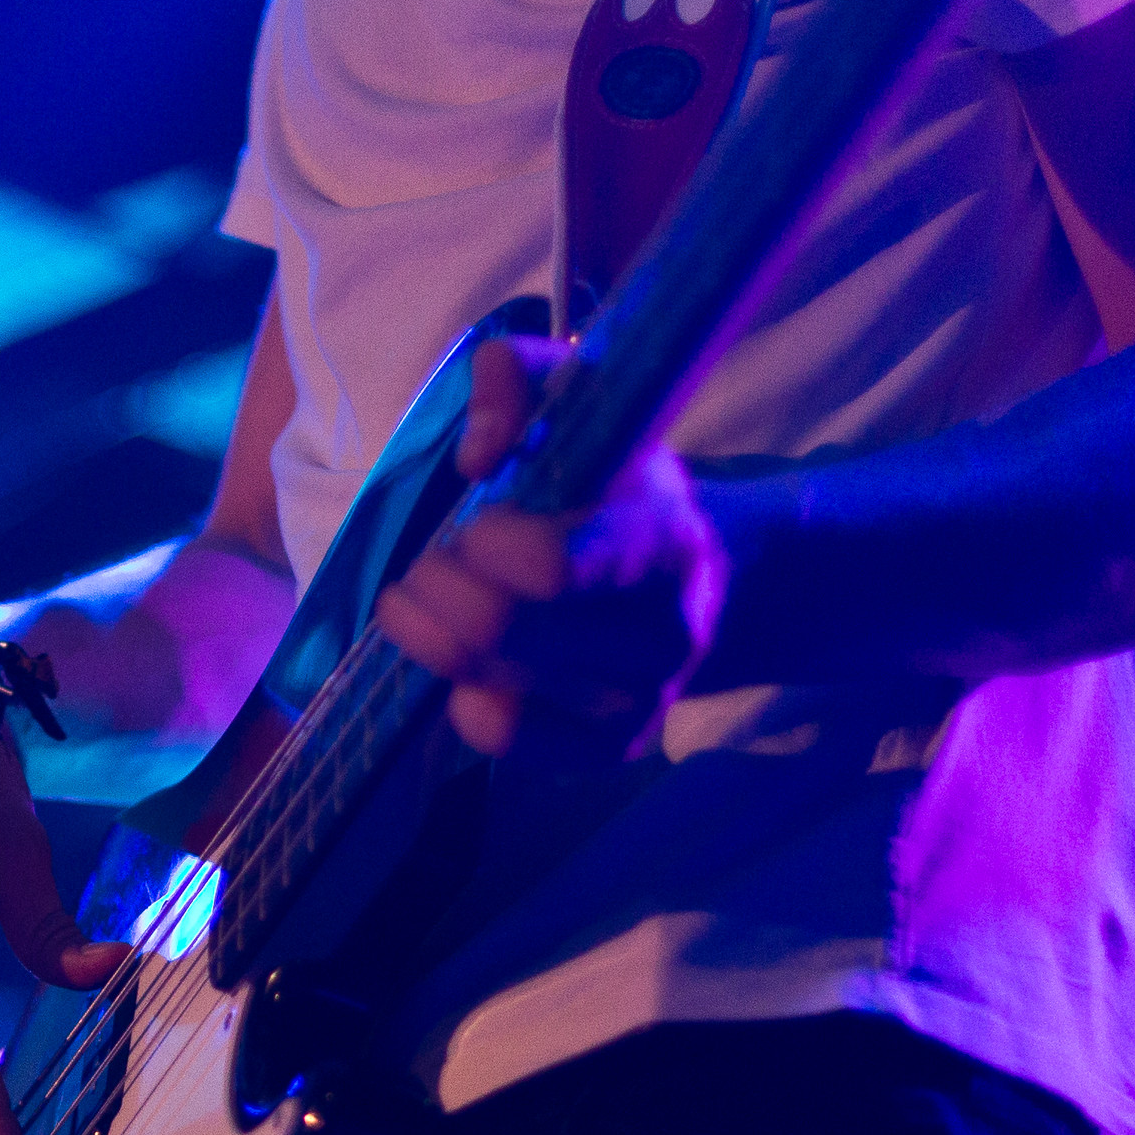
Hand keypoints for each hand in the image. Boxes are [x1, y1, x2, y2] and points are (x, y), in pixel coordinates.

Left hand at [370, 334, 728, 756]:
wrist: (703, 582)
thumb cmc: (621, 488)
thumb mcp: (584, 408)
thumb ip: (520, 381)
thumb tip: (478, 451)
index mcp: (661, 544)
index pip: (551, 568)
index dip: (485, 542)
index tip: (480, 520)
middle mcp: (659, 638)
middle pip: (493, 629)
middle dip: (436, 583)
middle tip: (438, 557)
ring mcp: (636, 705)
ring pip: (481, 680)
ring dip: (431, 629)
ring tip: (438, 594)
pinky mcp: (607, 753)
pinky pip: (494, 736)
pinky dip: (457, 691)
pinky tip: (469, 659)